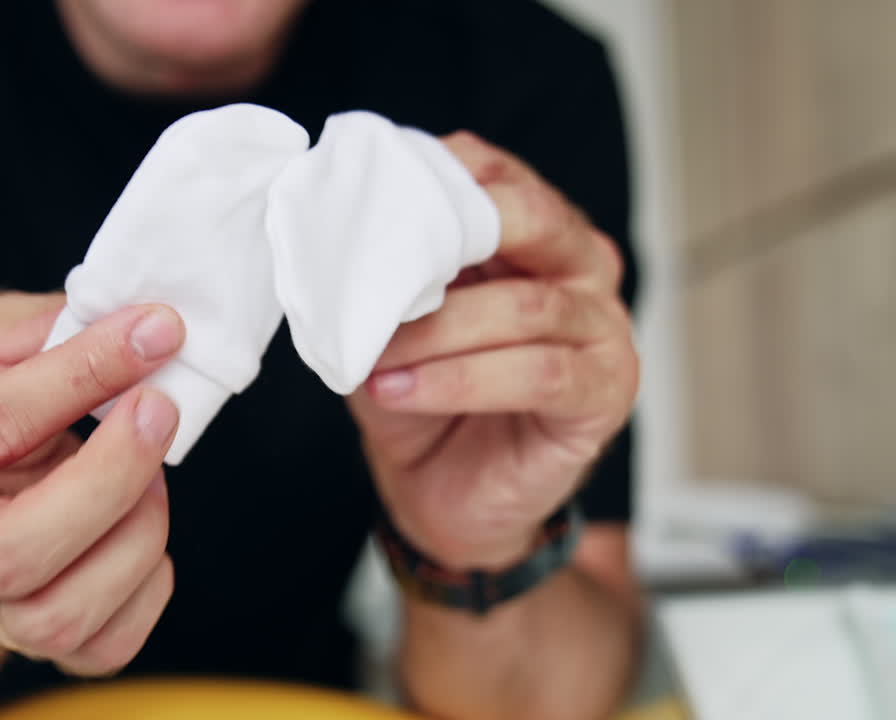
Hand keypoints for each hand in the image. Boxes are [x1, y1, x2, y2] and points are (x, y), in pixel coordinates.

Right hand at [0, 292, 185, 675]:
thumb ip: (45, 332)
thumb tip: (136, 326)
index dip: (82, 375)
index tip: (154, 333)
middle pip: (15, 551)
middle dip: (111, 477)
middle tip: (159, 410)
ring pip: (59, 614)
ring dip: (135, 534)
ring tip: (152, 474)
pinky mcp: (25, 641)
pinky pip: (101, 648)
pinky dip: (146, 588)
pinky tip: (143, 528)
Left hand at [348, 132, 638, 570]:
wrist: (439, 493)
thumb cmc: (421, 398)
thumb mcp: (389, 324)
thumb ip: (384, 276)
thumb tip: (337, 239)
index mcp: (533, 236)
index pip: (499, 176)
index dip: (441, 177)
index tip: (374, 196)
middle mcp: (580, 269)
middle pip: (534, 220)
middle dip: (454, 234)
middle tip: (386, 262)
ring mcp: (602, 331)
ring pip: (526, 307)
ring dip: (438, 331)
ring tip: (375, 355)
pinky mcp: (603, 394)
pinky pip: (537, 374)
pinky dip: (459, 380)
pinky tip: (400, 390)